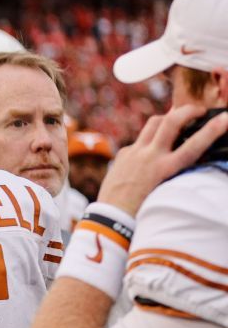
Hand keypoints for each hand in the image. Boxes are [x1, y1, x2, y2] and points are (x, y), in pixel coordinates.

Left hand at [98, 105, 227, 214]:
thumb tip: (185, 151)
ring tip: (177, 118)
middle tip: (199, 109)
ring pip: (154, 122)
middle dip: (188, 110)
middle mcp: (150, 157)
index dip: (213, 130)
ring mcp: (135, 153)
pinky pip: (140, 140)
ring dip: (168, 117)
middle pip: (171, 121)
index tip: (226, 118)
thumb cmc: (143, 209)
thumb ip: (175, 168)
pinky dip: (150, 140)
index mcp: (165, 169)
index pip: (194, 145)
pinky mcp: (123, 154)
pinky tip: (152, 149)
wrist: (112, 217)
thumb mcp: (166, 189)